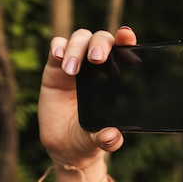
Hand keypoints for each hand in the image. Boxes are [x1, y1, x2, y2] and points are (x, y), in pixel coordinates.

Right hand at [38, 27, 136, 166]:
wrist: (66, 145)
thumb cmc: (90, 136)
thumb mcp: (100, 140)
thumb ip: (108, 139)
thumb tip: (111, 136)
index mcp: (117, 77)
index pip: (124, 51)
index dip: (125, 39)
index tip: (127, 36)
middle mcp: (98, 67)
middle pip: (101, 39)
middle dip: (100, 43)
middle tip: (97, 59)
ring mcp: (76, 64)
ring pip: (80, 39)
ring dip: (76, 49)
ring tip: (72, 70)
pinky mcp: (55, 68)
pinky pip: (56, 48)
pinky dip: (57, 47)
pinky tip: (58, 58)